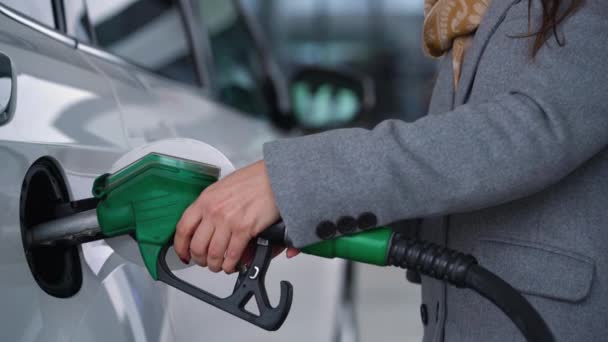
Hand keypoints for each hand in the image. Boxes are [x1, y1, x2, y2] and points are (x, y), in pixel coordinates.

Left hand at [174, 160, 298, 272]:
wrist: (275, 177)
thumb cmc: (254, 180)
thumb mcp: (223, 188)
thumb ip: (212, 206)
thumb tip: (207, 226)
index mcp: (205, 199)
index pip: (183, 228)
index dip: (180, 247)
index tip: (183, 254)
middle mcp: (213, 211)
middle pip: (197, 246)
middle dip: (199, 260)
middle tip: (204, 262)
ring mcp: (228, 221)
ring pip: (213, 254)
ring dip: (215, 265)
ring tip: (219, 266)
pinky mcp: (244, 229)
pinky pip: (232, 255)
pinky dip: (230, 264)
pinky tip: (232, 265)